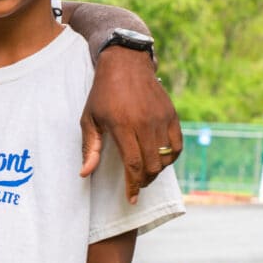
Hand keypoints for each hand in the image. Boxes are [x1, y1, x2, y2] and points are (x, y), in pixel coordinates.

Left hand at [80, 46, 181, 203]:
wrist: (126, 64)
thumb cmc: (102, 94)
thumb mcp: (89, 119)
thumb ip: (90, 147)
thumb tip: (85, 173)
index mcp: (123, 125)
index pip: (133, 164)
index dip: (133, 185)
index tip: (131, 198)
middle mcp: (145, 123)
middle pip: (152, 165)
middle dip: (144, 181)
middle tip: (136, 185)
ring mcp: (161, 118)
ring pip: (166, 157)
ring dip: (157, 171)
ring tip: (145, 173)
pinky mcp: (172, 115)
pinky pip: (177, 145)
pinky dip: (170, 157)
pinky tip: (160, 161)